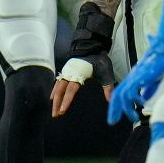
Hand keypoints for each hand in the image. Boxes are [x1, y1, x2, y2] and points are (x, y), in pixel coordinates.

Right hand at [53, 1, 114, 115]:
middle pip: (60, 91)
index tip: (62, 111)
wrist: (92, 47)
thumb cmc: (99, 61)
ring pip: (57, 88)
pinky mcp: (65, 72)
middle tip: (55, 115)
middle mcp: (69, 74)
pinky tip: (52, 98)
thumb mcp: (106, 73)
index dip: (66, 101)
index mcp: (78, 75)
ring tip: (53, 110)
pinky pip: (57, 83)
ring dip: (54, 100)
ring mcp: (65, 72)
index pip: (70, 91)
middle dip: (57, 104)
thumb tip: (111, 100)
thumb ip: (108, 87)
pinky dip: (54, 91)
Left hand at [107, 37, 163, 124]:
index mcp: (131, 79)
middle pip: (117, 96)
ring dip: (127, 108)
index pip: (118, 94)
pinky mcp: (141, 76)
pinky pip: (134, 90)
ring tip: (134, 118)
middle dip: (113, 110)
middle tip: (112, 122)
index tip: (113, 117)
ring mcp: (135, 77)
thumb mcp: (152, 80)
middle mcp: (130, 79)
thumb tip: (144, 100)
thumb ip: (147, 90)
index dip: (115, 105)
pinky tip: (142, 104)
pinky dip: (136, 98)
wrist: (163, 50)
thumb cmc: (159, 64)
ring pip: (124, 95)